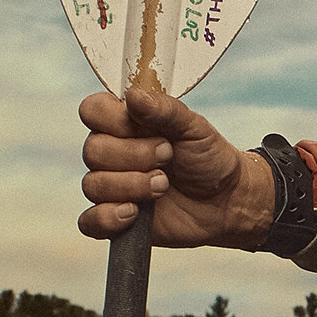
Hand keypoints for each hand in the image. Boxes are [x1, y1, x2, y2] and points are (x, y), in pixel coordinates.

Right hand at [78, 78, 274, 247]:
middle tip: (167, 157)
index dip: (114, 120)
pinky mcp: (114, 219)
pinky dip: (108, 218)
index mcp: (125, 122)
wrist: (226, 201)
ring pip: (93, 185)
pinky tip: (134, 213)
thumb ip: (164, 110)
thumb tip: (133, 95)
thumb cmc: (209, 159)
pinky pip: (90, 221)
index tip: (149, 127)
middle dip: (135, 156)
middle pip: (93, 150)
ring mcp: (111, 186)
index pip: (93, 110)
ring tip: (163, 186)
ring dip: (132, 186)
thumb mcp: (194, 128)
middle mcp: (112, 153)